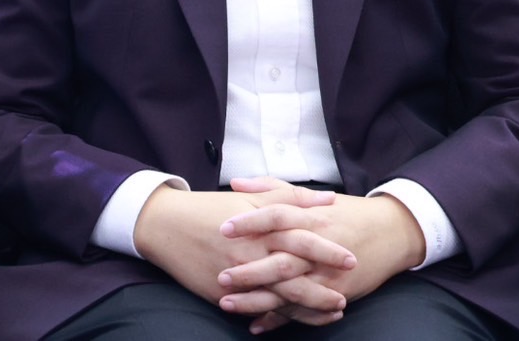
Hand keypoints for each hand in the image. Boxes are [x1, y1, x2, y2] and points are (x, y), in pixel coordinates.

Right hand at [132, 183, 353, 327]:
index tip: (352, 257)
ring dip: (307, 306)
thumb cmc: (211, 208)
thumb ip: (289, 197)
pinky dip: (276, 318)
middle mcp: (252, 254)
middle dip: (322, 285)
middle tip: (347, 294)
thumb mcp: (251, 196)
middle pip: (294, 273)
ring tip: (333, 311)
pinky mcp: (224, 294)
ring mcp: (238, 277)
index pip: (301, 239)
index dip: (327, 249)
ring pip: (278, 297)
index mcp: (261, 228)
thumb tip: (327, 198)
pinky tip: (293, 321)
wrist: (167, 226)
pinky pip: (255, 309)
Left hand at [217, 182, 424, 332]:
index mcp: (310, 217)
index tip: (224, 228)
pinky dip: (280, 319)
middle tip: (221, 275)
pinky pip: (304, 310)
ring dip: (257, 299)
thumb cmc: (347, 213)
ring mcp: (326, 273)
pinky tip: (256, 324)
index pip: (277, 215)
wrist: (391, 233)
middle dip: (249, 270)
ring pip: (289, 290)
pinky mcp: (335, 293)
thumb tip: (235, 183)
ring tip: (227, 303)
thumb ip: (272, 189)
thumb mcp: (312, 197)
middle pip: (280, 258)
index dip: (251, 222)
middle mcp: (317, 246)